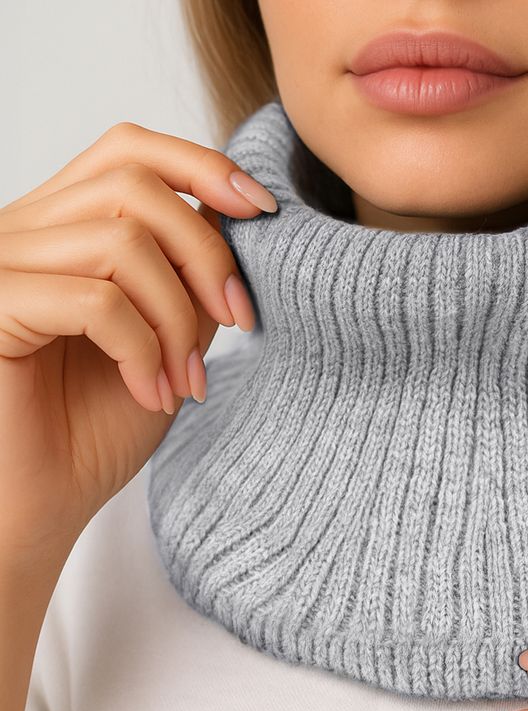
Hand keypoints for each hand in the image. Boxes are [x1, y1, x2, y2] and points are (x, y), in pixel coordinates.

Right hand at [0, 121, 275, 569]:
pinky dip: (143, 351)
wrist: (41, 505)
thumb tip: (234, 218)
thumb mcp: (169, 337)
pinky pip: (94, 302)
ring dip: (178, 320)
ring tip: (188, 382)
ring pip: (120, 245)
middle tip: (238, 322)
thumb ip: (189, 277)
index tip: (265, 212)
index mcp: (63, 229)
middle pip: (135, 186)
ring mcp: (1, 267)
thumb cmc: (97, 428)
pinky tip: (151, 395)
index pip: (129, 151)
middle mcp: (24, 233)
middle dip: (207, 254)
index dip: (204, 166)